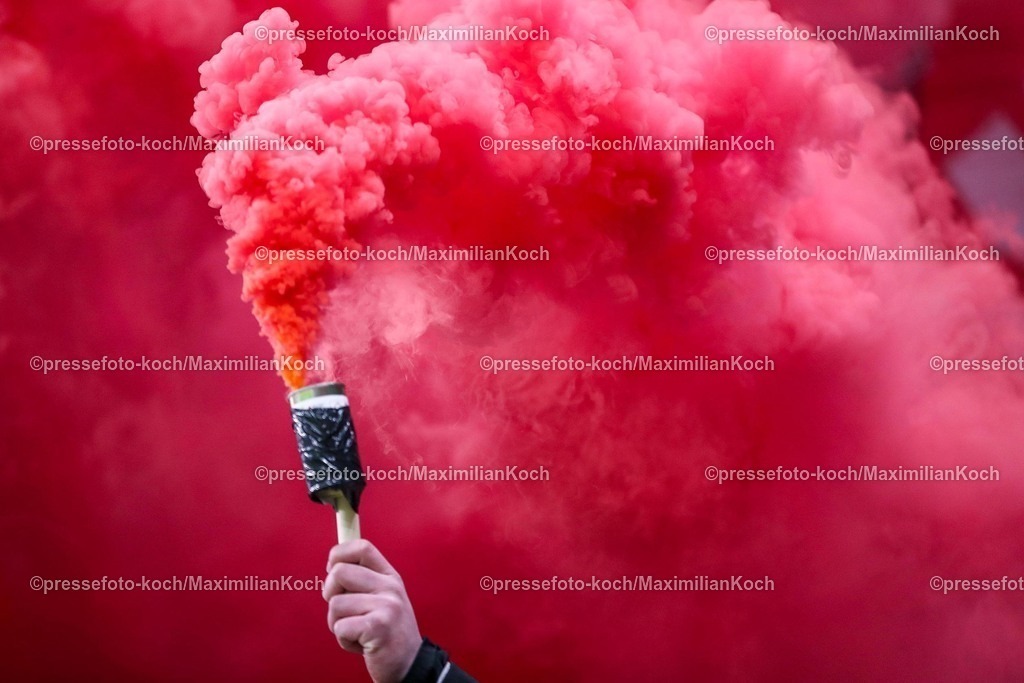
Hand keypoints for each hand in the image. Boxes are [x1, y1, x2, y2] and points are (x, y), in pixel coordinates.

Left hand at [323, 540, 421, 682]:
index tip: (332, 571)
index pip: (361, 547)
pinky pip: (340, 627)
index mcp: (389, 576)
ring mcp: (387, 606)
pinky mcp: (378, 627)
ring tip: (356, 631)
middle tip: (344, 610)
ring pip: (335, 603)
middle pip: (339, 572)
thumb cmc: (387, 631)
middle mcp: (390, 587)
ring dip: (337, 623)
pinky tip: (361, 644)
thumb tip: (332, 565)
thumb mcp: (382, 598)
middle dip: (330, 593)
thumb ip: (362, 580)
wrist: (409, 663)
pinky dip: (344, 640)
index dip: (339, 554)